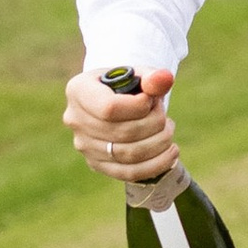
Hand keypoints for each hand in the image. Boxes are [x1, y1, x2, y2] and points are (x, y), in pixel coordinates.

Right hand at [62, 63, 180, 183]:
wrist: (115, 102)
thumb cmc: (126, 85)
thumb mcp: (137, 74)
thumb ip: (152, 77)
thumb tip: (165, 80)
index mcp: (79, 90)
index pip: (109, 108)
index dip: (138, 107)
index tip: (151, 100)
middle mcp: (75, 120)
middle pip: (121, 133)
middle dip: (154, 124)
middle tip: (165, 115)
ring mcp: (84, 146)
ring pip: (127, 155)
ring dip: (158, 143)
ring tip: (169, 129)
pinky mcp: (97, 164)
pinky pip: (128, 172)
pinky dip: (156, 165)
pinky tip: (171, 152)